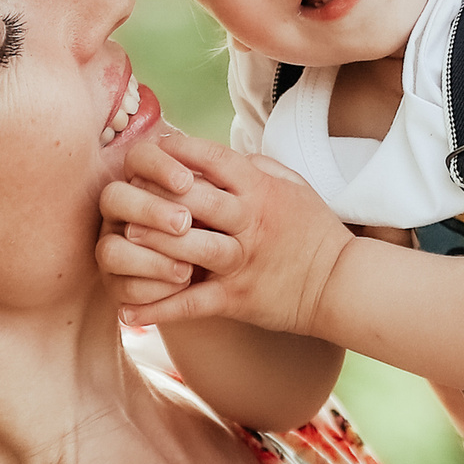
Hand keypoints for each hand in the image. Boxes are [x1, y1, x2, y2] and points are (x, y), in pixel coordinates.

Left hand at [95, 132, 354, 333]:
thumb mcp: (290, 183)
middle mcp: (250, 220)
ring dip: (152, 244)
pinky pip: (192, 304)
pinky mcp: (237, 298)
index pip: (209, 158)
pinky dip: (159, 309)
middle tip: (123, 196)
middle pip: (191, 199)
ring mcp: (242, 260)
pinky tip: (128, 312)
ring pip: (189, 247)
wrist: (341, 283)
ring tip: (122, 241)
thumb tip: (206, 152)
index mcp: (259, 188)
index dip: (173, 152)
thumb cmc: (311, 228)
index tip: (146, 154)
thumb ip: (250, 165)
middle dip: (153, 196)